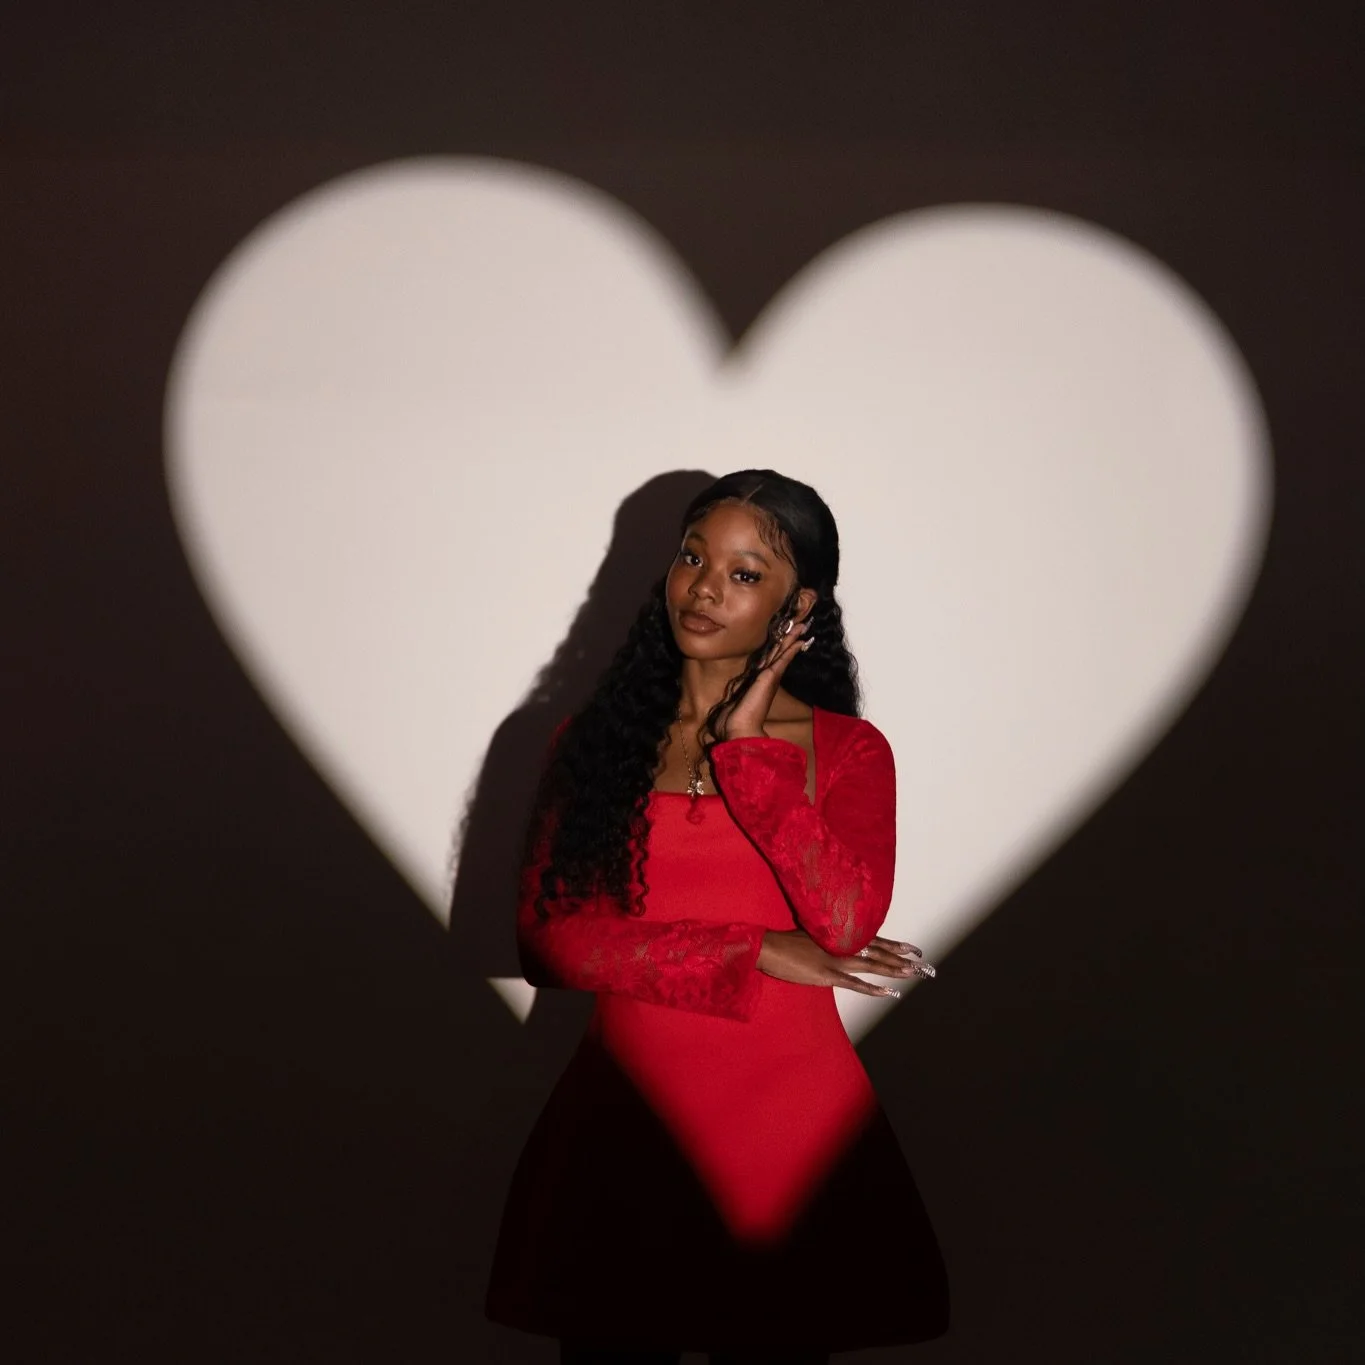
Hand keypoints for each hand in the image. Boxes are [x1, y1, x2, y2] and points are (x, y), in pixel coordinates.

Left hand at [716, 617, 810, 739]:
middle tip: (799, 627)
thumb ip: (730, 698)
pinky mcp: (770, 677)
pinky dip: (791, 649)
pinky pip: (782, 659)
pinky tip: (799, 640)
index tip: (781, 639)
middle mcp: (766, 679)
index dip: (775, 649)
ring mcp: (769, 678)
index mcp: (756, 683)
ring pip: (782, 653)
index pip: (767, 661)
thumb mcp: (729, 704)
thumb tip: (726, 702)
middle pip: (778, 654)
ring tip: (801, 626)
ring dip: (791, 639)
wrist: (739, 730)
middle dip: (787, 640)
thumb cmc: (731, 722)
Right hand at [756, 929, 936, 996]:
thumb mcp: (812, 936)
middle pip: (878, 952)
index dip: (894, 945)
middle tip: (923, 963)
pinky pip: (854, 983)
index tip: (912, 948)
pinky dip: (872, 988)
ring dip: (894, 970)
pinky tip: (887, 992)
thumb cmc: (786, 942)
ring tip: (912, 973)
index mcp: (839, 937)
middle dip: (901, 958)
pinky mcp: (826, 974)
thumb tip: (842, 946)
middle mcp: (842, 946)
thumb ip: (830, 942)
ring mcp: (835, 960)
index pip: (873, 940)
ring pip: (872, 965)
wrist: (768, 947)